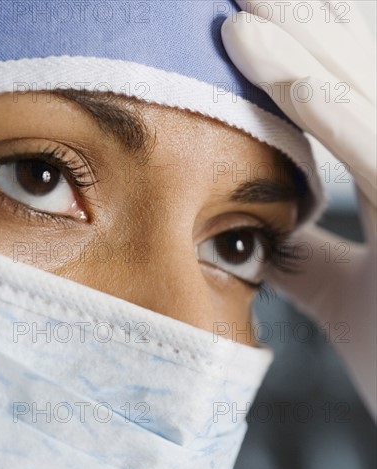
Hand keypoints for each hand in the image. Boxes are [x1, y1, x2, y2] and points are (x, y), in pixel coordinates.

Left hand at [221, 0, 375, 417]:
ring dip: (308, 54)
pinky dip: (345, 121)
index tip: (246, 29)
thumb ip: (308, 261)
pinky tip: (297, 88)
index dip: (302, 59)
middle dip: (304, 29)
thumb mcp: (351, 299)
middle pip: (364, 75)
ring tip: (244, 13)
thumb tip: (255, 239)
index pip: (350, 99)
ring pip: (374, 99)